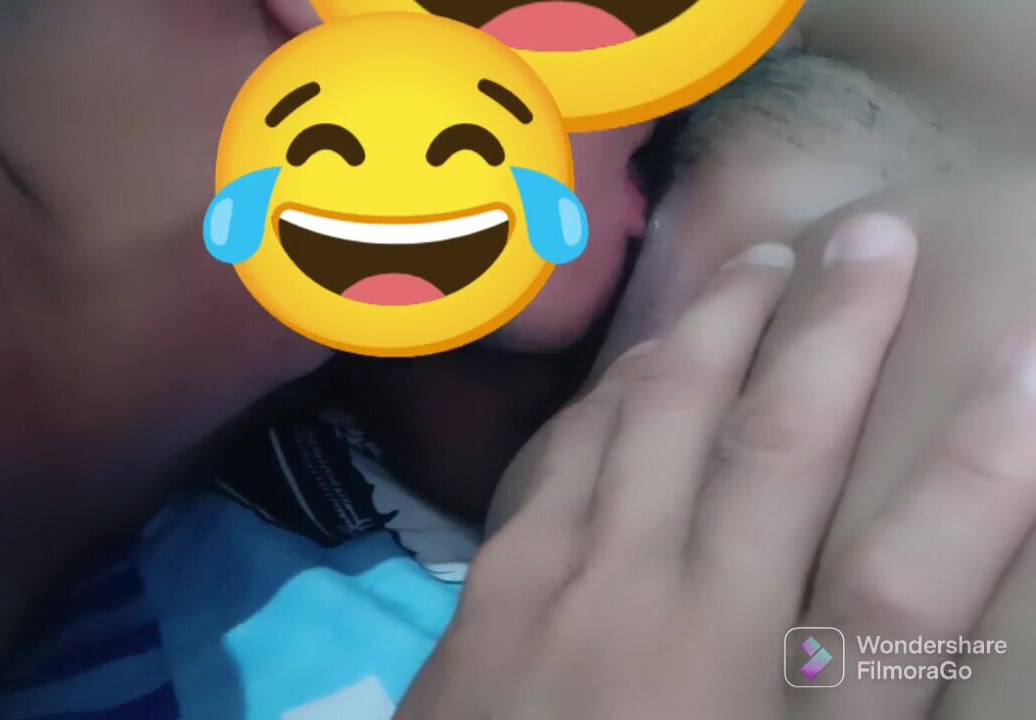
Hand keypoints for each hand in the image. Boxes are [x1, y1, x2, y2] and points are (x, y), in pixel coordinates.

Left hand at [398, 215, 1035, 718]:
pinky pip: (554, 467)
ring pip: (647, 426)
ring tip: (750, 271)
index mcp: (771, 706)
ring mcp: (563, 598)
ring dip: (705, 335)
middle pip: (768, 447)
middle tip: (866, 238)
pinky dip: (602, 403)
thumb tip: (879, 629)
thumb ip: (848, 691)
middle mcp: (672, 626)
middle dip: (828, 333)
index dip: (989, 467)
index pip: (913, 574)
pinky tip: (624, 370)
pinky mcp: (485, 601)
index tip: (1033, 361)